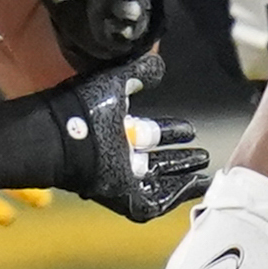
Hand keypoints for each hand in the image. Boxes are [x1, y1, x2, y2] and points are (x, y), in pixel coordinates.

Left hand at [25, 55, 209, 222]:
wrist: (62, 136)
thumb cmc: (83, 109)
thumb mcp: (115, 82)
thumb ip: (138, 73)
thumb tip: (158, 66)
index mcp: (113, 130)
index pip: (147, 134)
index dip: (169, 132)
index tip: (189, 129)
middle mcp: (117, 156)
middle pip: (154, 161)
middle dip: (179, 158)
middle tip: (202, 154)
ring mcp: (119, 179)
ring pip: (156, 182)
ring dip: (182, 177)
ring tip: (205, 171)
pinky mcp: (122, 197)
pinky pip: (153, 202)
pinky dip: (176, 195)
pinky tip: (194, 184)